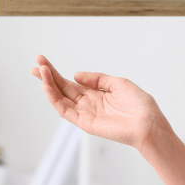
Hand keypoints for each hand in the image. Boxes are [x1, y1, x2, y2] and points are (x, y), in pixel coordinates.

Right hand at [31, 55, 166, 148]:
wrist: (148, 123)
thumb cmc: (139, 106)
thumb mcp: (118, 83)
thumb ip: (97, 78)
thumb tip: (76, 74)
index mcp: (95, 94)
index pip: (70, 82)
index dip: (56, 72)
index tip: (43, 61)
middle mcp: (87, 104)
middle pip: (62, 89)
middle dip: (47, 76)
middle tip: (35, 63)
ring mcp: (84, 113)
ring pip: (60, 99)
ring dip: (48, 85)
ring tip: (40, 71)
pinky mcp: (84, 123)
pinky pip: (64, 111)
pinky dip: (54, 99)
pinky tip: (47, 87)